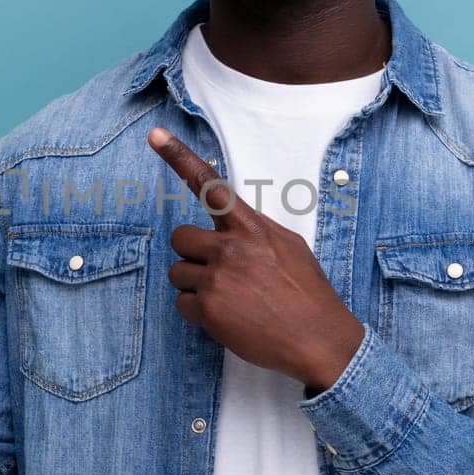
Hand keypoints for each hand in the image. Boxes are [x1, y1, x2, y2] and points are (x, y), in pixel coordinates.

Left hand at [146, 126, 364, 393]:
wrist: (318, 340)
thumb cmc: (307, 293)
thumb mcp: (289, 247)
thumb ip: (255, 231)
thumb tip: (232, 226)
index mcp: (251, 228)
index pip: (210, 185)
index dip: (179, 157)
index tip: (155, 134)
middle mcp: (230, 249)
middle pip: (180, 237)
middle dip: (193, 254)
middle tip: (220, 271)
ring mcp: (216, 280)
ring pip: (178, 273)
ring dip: (196, 285)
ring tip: (231, 299)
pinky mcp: (208, 311)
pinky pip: (183, 304)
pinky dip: (199, 312)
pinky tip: (228, 318)